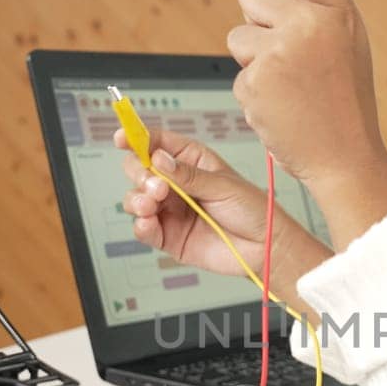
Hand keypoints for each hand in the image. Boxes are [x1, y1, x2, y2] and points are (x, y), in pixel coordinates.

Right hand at [116, 128, 331, 312]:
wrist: (263, 248)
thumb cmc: (251, 210)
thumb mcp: (223, 185)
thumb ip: (187, 175)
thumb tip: (157, 158)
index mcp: (190, 161)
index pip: (157, 143)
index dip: (137, 138)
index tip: (123, 137)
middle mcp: (175, 183)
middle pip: (139, 169)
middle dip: (139, 174)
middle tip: (157, 186)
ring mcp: (170, 210)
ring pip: (136, 198)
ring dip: (138, 199)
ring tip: (154, 203)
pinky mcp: (168, 236)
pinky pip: (143, 228)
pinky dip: (140, 224)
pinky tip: (148, 222)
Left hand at [227, 0, 386, 182]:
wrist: (346, 158)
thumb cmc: (349, 99)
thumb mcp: (351, 42)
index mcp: (337, 10)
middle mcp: (308, 25)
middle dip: (259, 23)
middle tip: (290, 56)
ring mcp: (278, 54)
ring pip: (238, 37)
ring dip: (254, 61)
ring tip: (289, 86)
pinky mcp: (254, 83)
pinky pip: (238, 75)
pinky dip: (254, 93)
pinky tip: (282, 107)